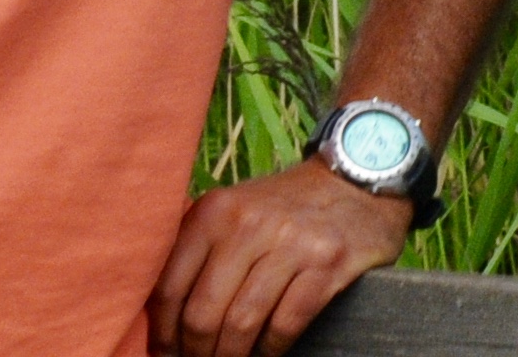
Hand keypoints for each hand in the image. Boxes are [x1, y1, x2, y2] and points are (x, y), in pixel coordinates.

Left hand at [150, 157, 413, 356]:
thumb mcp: (234, 210)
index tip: (165, 353)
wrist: (356, 177)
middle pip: (203, 314)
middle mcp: (248, 223)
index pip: (170, 288)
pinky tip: (267, 351)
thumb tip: (162, 316)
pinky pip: (285, 324)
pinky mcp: (328, 262)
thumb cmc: (284, 207)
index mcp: (214, 212)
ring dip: (232, 356)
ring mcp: (291, 243)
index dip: (163, 334)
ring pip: (242, 324)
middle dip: (196, 352)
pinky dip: (271, 349)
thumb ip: (198, 249)